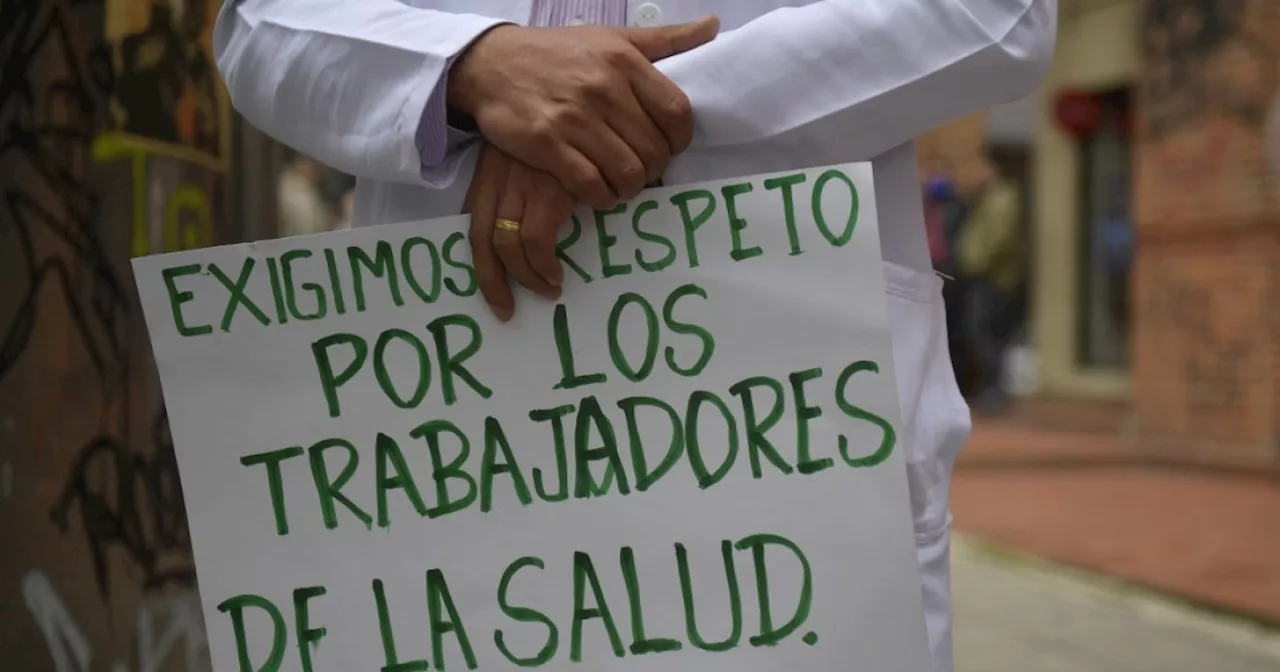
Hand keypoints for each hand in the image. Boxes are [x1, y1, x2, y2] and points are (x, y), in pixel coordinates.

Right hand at [448, 16, 718, 209]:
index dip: (680, 140)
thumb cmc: (557, 52)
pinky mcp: (546, 144)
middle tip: (642, 170)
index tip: (669, 146)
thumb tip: (713, 27)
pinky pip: (591, 185)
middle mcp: (603, 88)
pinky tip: (597, 191)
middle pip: (654, 150)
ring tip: (621, 183)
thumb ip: (665, 39)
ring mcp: (573, 118)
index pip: (677, 112)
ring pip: (627, 172)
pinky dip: (601, 196)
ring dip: (630, 187)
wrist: (490, 63)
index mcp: (624, 61)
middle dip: (654, 169)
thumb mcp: (612, 37)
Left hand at [465, 144, 575, 320]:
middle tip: (510, 308)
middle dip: (495, 283)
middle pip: (485, 242)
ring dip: (528, 278)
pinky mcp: (550, 191)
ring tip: (549, 289)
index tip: (497, 299)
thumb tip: (528, 231)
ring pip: (510, 246)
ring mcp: (524, 186)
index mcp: (492, 174)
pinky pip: (537, 241)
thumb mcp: (532, 155)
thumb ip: (524, 187)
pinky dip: (544, 265)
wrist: (585, 102)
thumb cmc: (566, 132)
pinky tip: (558, 273)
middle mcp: (502, 181)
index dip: (483, 269)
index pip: (476, 228)